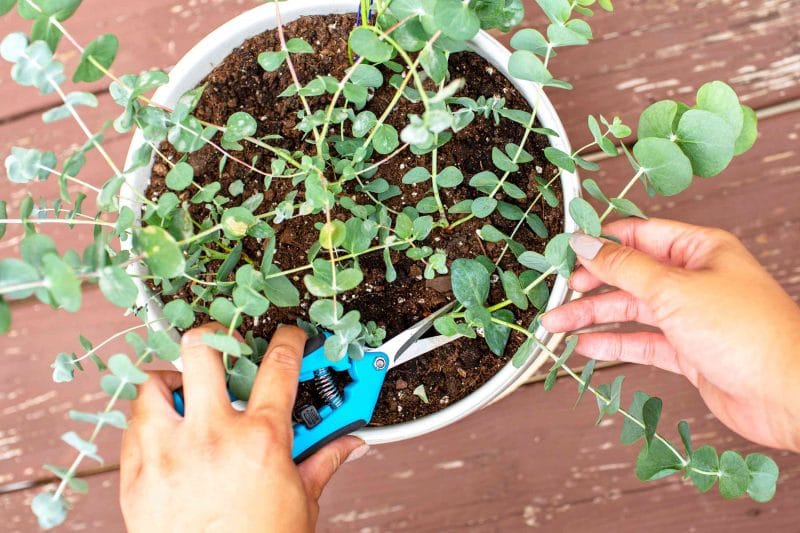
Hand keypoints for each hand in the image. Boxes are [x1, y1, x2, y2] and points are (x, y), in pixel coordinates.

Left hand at [120, 323, 367, 532]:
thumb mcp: (302, 502)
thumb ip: (323, 461)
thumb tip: (349, 443)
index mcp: (259, 439)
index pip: (279, 365)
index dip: (289, 340)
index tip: (289, 336)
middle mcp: (210, 436)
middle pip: (202, 350)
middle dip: (214, 337)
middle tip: (222, 346)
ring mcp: (167, 453)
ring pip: (153, 384)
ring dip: (170, 381)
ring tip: (186, 393)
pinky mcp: (136, 476)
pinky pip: (132, 427)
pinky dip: (148, 422)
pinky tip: (166, 434)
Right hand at [541, 218, 799, 451]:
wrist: (788, 394)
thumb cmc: (745, 332)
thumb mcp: (674, 288)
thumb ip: (624, 266)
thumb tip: (586, 243)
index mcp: (699, 250)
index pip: (639, 235)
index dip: (601, 241)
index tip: (566, 250)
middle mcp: (694, 279)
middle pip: (629, 275)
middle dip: (590, 284)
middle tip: (557, 292)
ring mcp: (691, 317)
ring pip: (631, 310)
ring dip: (593, 317)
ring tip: (555, 325)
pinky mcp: (689, 352)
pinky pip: (642, 342)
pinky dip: (613, 343)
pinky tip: (585, 345)